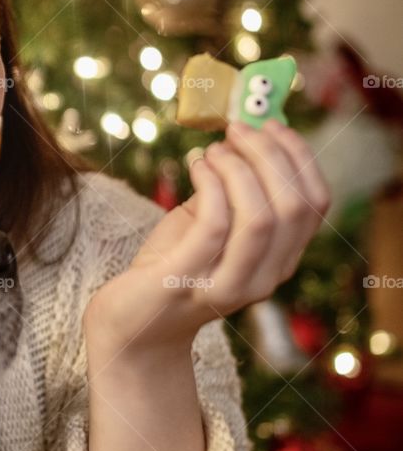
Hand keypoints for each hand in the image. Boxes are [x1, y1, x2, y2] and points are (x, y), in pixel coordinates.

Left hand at [84, 119, 330, 355]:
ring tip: (211, 151)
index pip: (316, 203)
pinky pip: (214, 224)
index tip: (271, 124)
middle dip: (268, 154)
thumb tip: (245, 133)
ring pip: (261, 217)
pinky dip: (210, 184)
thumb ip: (234, 190)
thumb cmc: (173, 264)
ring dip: (238, 169)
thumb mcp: (211, 223)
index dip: (300, 156)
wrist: (134, 325)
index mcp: (280, 259)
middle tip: (235, 130)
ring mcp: (228, 285)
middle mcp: (265, 277)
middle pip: (293, 206)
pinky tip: (195, 166)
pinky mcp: (186, 281)